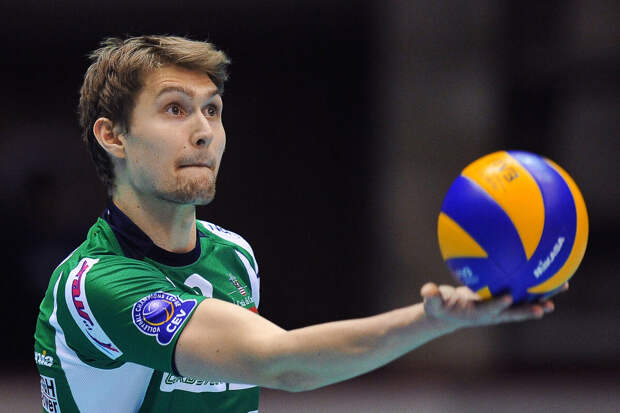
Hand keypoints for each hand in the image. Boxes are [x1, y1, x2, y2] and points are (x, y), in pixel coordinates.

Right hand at [420, 282, 566, 329]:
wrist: (448, 314)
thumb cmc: (438, 307)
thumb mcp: (431, 304)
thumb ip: (431, 298)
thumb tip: (427, 290)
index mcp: (475, 313)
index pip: (488, 309)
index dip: (498, 304)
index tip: (508, 297)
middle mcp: (492, 313)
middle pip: (514, 312)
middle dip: (529, 309)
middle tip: (545, 307)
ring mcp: (500, 308)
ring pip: (525, 302)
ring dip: (543, 296)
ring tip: (564, 286)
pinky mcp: (504, 300)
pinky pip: (522, 292)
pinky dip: (535, 282)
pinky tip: (550, 269)